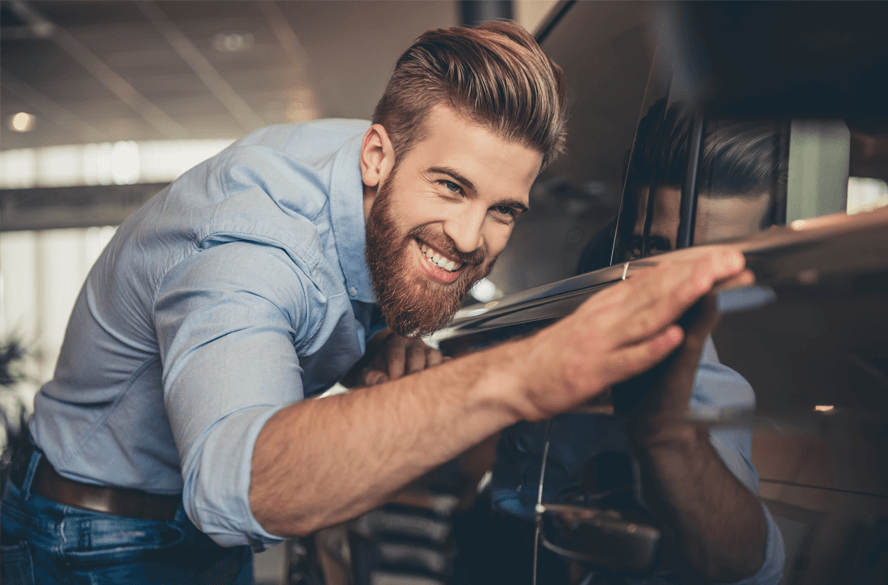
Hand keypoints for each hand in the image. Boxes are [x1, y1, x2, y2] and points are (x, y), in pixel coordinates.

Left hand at [342, 329, 446, 387]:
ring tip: (425, 389)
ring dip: (430, 373)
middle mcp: (414, 343)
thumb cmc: (379, 370)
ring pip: (434, 357)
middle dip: (412, 374)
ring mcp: (430, 350)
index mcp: (395, 343)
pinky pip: (447, 363)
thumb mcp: (368, 372)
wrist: (392, 366)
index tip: (392, 386)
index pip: (396, 355)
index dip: (394, 372)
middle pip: (417, 356)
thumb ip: (370, 377)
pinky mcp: (441, 360)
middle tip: (409, 391)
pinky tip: (441, 385)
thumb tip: (382, 381)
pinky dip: (447, 372)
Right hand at [514, 246, 752, 420]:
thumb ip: (625, 304)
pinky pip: (629, 359)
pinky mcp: (596, 371)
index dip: (695, 267)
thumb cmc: (556, 353)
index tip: (727, 258)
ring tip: (708, 282)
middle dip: (698, 274)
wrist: (517, 377)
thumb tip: (657, 283)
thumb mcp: (593, 319)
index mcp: (610, 304)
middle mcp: (608, 317)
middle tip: (732, 260)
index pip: (659, 278)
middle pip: (659, 291)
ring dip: (679, 298)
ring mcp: (603, 343)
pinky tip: (672, 337)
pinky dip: (651, 348)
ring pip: (647, 317)